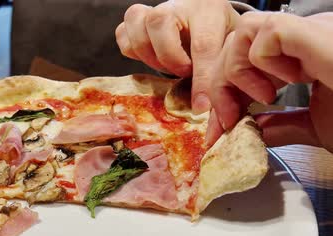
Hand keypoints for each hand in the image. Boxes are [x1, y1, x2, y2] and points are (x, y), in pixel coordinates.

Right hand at [115, 0, 239, 112]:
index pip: (202, 44)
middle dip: (170, 58)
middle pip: (159, 24)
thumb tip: (209, 108)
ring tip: (169, 65)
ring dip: (151, 58)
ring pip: (137, 31)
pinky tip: (154, 57)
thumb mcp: (228, 48)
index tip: (201, 106)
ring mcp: (151, 10)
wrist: (204, 20)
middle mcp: (176, 3)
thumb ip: (221, 71)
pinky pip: (123, 38)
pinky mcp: (133, 20)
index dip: (201, 79)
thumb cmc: (218, 36)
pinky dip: (135, 54)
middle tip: (184, 72)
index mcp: (207, 8)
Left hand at [208, 12, 332, 151]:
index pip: (245, 56)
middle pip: (236, 41)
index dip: (224, 91)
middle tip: (230, 119)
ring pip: (244, 29)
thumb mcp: (317, 125)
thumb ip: (283, 125)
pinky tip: (287, 84)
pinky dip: (261, 62)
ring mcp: (313, 31)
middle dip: (221, 86)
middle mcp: (307, 37)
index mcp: (306, 54)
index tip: (221, 128)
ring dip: (238, 70)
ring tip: (265, 97)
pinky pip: (266, 32)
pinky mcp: (316, 34)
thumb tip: (253, 130)